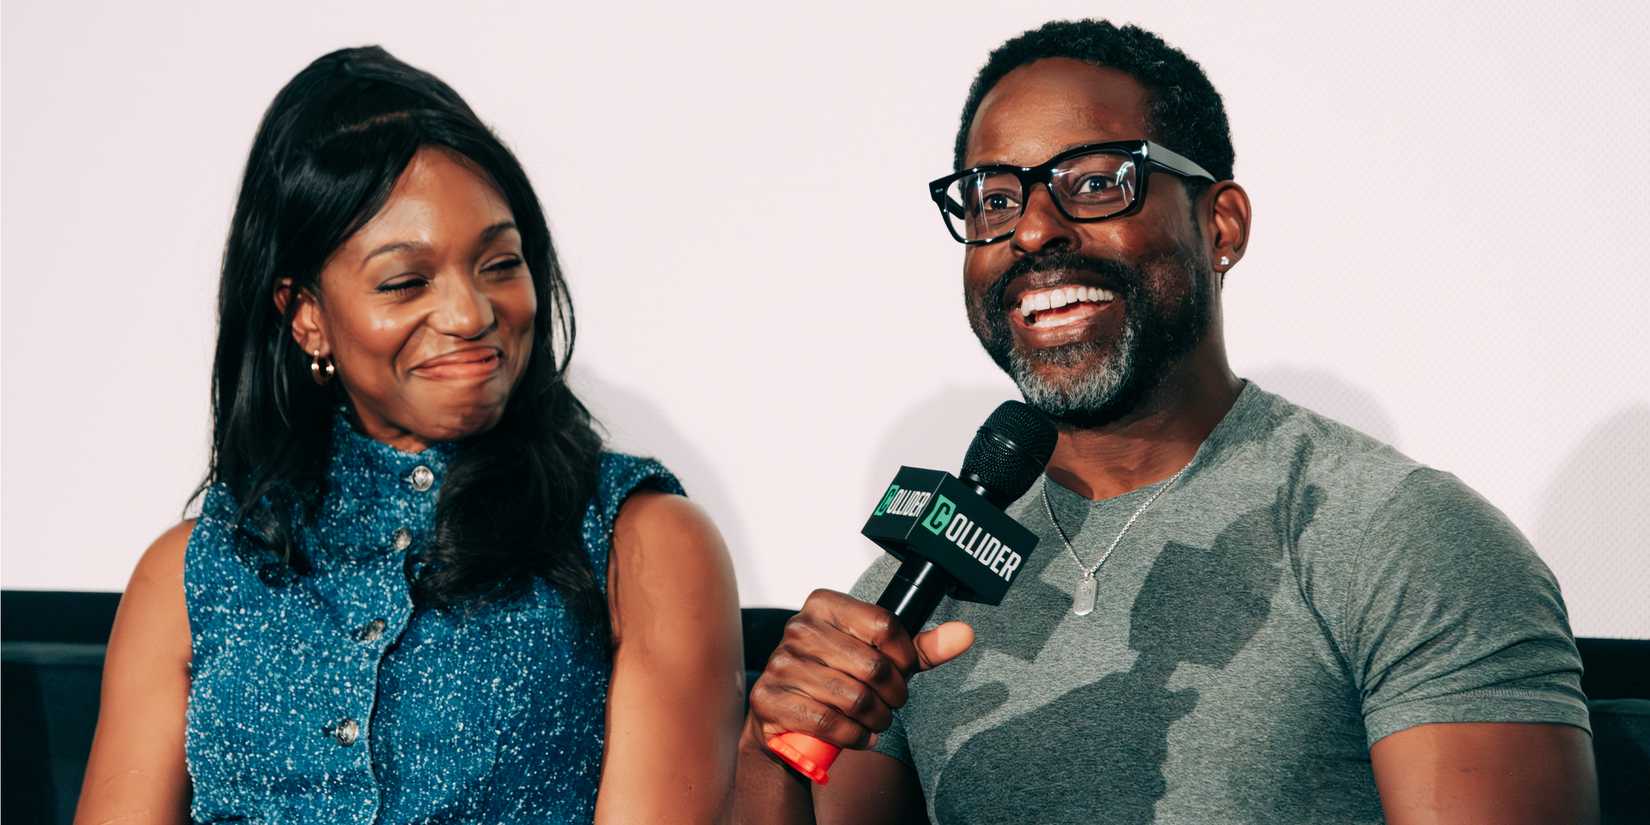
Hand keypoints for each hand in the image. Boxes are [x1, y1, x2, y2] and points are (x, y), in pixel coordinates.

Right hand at [746, 589, 973, 752]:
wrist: (789, 720)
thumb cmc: (840, 681)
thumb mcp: (881, 659)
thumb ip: (922, 648)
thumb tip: (965, 633)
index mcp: (824, 604)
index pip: (885, 625)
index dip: (904, 658)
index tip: (903, 673)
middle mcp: (798, 629)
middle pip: (872, 665)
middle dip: (894, 696)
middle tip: (891, 705)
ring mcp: (780, 664)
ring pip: (853, 698)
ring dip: (876, 720)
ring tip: (876, 721)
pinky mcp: (770, 699)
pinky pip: (828, 722)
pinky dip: (853, 736)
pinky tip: (857, 735)